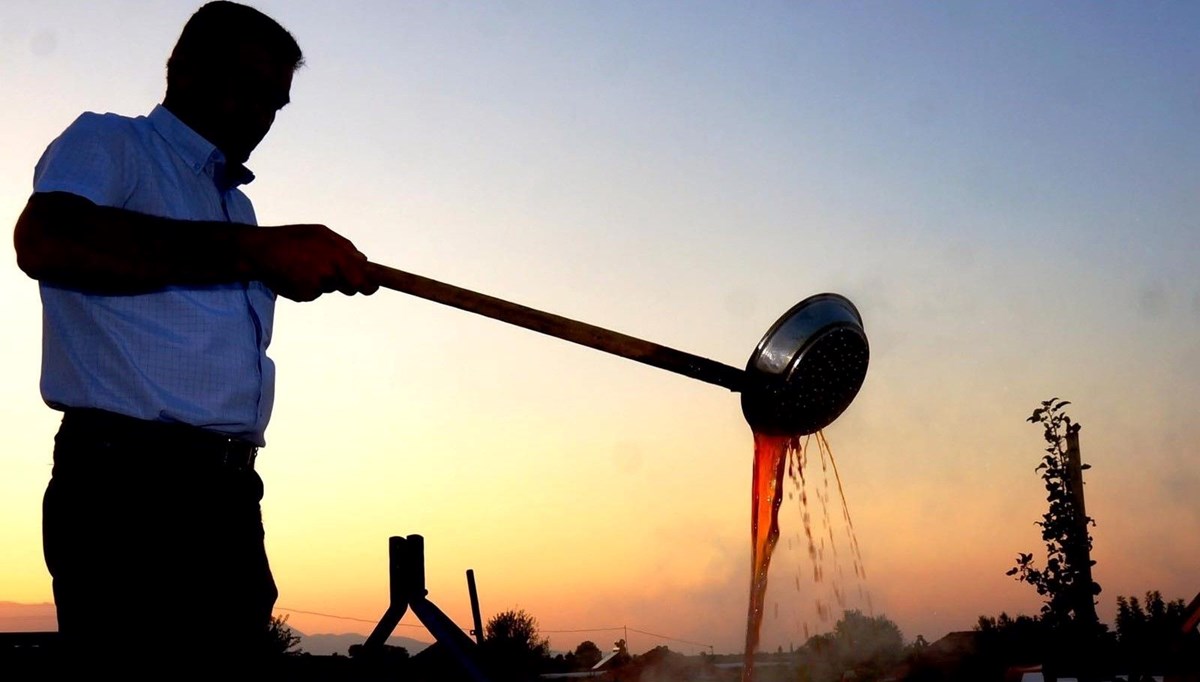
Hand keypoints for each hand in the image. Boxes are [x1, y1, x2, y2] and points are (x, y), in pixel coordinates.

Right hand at [239, 224, 379, 301]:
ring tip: (304, 265)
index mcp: (338, 256)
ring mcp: (317, 286)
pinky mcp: (304, 295)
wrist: (259, 251)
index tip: (371, 286)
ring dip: (322, 280)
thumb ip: (345, 247)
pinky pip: (313, 293)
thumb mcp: (321, 233)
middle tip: (331, 272)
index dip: (370, 285)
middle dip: (346, 283)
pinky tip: (294, 274)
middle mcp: (329, 273)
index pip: (363, 279)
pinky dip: (306, 286)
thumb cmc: (292, 238)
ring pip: (329, 288)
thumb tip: (363, 260)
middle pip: (350, 288)